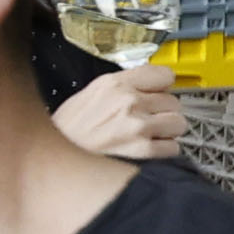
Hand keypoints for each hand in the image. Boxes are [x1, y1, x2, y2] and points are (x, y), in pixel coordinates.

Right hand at [54, 61, 186, 163]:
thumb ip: (119, 88)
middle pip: (173, 101)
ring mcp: (138, 126)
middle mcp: (128, 101)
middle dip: (163, 112)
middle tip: (148, 120)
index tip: (158, 93)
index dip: (162, 87)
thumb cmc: (68, 130)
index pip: (164, 75)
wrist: (55, 158)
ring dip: (167, 131)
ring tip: (150, 135)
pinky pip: (173, 147)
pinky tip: (148, 150)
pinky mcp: (144, 150)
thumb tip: (146, 88)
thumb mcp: (87, 96)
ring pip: (178, 123)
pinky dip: (164, 151)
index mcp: (113, 84)